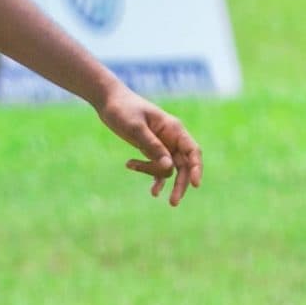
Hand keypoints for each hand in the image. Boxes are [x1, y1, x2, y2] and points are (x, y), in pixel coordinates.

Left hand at [95, 87, 202, 205]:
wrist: (108, 102)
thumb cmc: (122, 110)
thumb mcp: (136, 128)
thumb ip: (152, 146)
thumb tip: (169, 167)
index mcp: (173, 129)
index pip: (193, 151)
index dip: (196, 168)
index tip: (195, 185)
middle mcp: (171, 138)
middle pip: (183, 165)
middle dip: (180, 184)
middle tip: (173, 203)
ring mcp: (162, 145)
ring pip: (168, 169)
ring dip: (158, 178)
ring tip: (152, 192)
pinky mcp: (151, 150)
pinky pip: (156, 167)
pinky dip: (150, 175)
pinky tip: (143, 180)